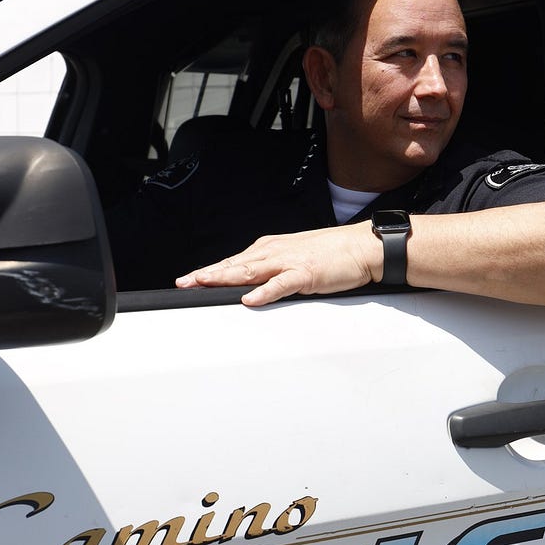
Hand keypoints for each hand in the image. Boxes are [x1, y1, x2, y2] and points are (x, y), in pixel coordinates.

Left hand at [175, 222, 382, 306]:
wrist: (361, 246)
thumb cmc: (332, 253)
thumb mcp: (295, 258)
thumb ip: (272, 270)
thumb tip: (252, 285)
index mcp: (270, 249)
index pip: (233, 262)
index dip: (209, 271)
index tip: (188, 279)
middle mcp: (274, 252)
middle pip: (234, 265)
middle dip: (207, 274)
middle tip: (183, 283)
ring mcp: (288, 262)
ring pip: (250, 271)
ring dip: (225, 277)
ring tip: (204, 284)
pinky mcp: (305, 274)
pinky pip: (281, 285)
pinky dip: (264, 292)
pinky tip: (250, 298)